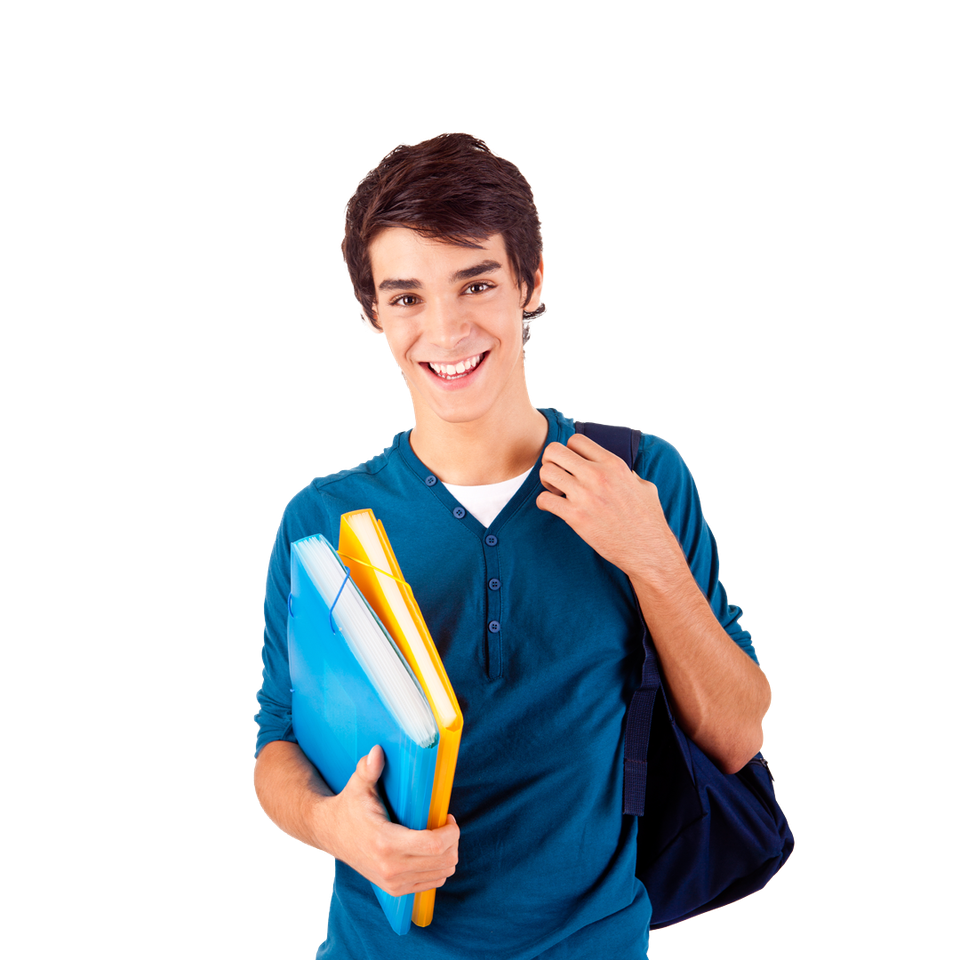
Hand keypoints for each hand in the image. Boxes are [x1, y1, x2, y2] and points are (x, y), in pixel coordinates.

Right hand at [328, 745, 459, 897]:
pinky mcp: (395, 890)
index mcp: (386, 843)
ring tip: (439, 836)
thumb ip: (368, 769)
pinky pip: (432, 883)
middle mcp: (391, 868)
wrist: (330, 834)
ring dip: (448, 854)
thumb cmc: (348, 807)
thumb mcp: (357, 786)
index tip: (447, 815)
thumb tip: (377, 751)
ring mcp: (393, 882)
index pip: (433, 845)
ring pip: (442, 874)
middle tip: (446, 824)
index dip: (451, 831)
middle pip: (443, 860)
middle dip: (453, 840)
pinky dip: (439, 868)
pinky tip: (430, 851)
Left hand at [536, 433, 680, 582]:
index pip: (576, 440)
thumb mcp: (644, 486)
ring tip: (557, 493)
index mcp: (613, 464)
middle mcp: (597, 475)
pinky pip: (544, 500)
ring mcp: (585, 495)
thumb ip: (627, 474)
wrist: (648, 550)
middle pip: (554, 450)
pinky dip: (544, 504)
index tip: (572, 465)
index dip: (569, 451)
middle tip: (558, 476)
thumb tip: (621, 471)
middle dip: (551, 461)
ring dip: (546, 482)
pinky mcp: (576, 517)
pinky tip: (554, 508)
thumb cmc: (648, 520)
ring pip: (545, 472)